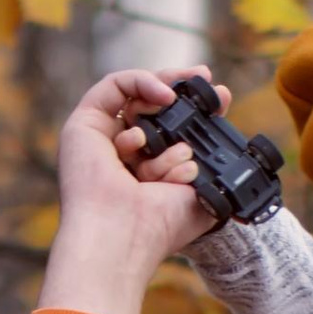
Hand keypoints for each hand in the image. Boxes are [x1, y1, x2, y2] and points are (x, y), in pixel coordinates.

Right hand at [38, 66, 229, 313]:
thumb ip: (216, 170)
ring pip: (136, 99)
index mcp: (146, 172)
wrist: (126, 234)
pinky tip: (165, 98)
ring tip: (181, 132)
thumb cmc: (159, 227)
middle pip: (152, 108)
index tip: (220, 98)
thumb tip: (228, 146)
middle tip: (206, 79)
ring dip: (166, 105)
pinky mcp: (83, 124)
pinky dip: (143, 83)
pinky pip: (115, 86)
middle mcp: (123, 155)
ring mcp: (101, 139)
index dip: (193, 110)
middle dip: (182, 91)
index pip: (169, 130)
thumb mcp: (200, 194)